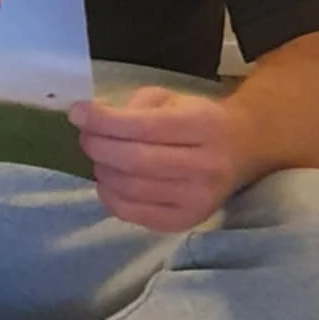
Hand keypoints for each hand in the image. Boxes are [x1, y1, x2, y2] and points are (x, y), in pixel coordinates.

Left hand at [71, 85, 252, 233]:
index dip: (103, 121)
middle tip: (84, 137)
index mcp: (204, 125)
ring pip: (132, 189)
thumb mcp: (169, 99)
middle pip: (135, 161)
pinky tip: (108, 182)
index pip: (144, 126)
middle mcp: (206, 165)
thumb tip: (90, 118)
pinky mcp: (187, 221)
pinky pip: (135, 214)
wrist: (241, 149)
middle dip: (98, 147)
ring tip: (99, 158)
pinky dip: (110, 197)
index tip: (77, 113)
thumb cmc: (196, 119)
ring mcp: (199, 199)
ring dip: (102, 172)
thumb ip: (132, 106)